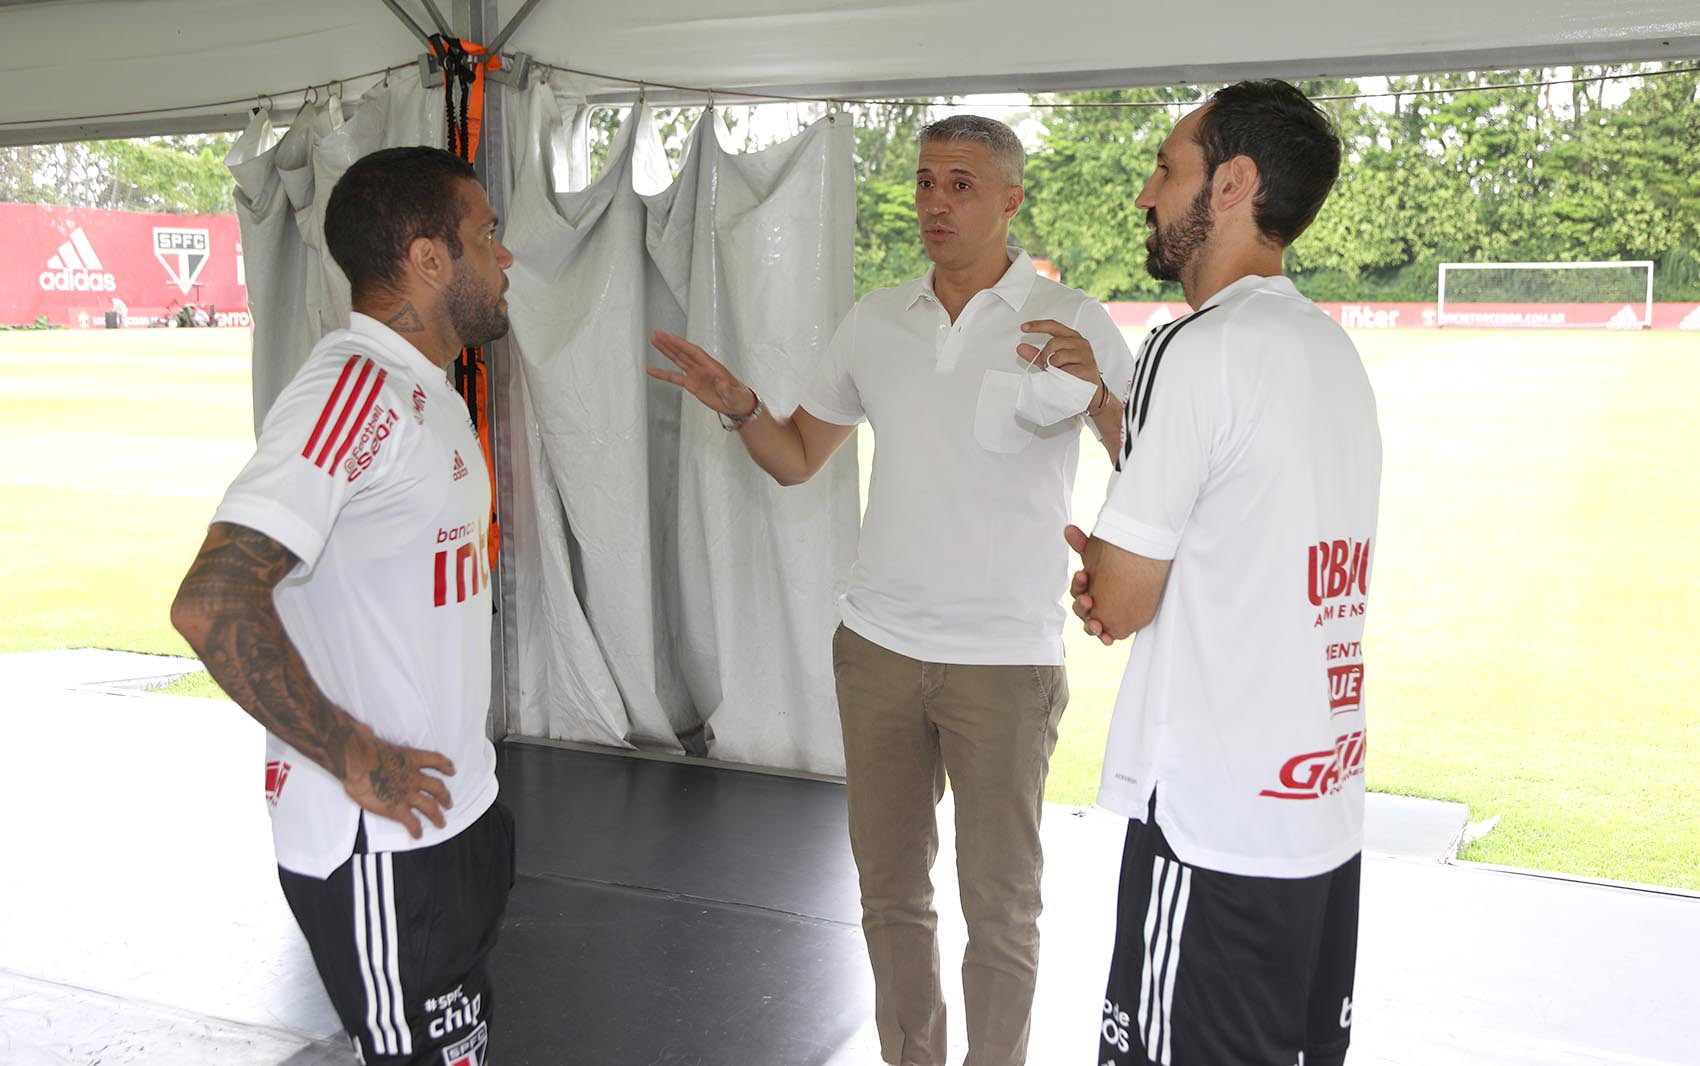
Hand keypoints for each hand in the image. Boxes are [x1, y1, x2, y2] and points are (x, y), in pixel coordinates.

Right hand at [341, 722, 455, 838]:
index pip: (435, 760)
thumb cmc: (362, 747)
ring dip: (437, 815)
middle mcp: (413, 777)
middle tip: (449, 803)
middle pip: (437, 787)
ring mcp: (407, 793)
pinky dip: (416, 829)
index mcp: (410, 758)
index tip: (452, 769)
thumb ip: (375, 738)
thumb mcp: (374, 738)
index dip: (445, 765)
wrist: (358, 761)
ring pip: (430, 806)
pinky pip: (411, 821)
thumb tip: (365, 730)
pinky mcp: (397, 808)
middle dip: (445, 796)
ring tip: (441, 823)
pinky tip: (418, 835)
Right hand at [648, 330, 757, 417]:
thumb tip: (722, 383)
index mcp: (712, 367)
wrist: (738, 405)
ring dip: (666, 351)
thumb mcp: (734, 395)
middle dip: (670, 343)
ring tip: (654, 342)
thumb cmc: (738, 397)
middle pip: (683, 352)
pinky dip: (663, 374)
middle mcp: (702, 368)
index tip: (671, 337)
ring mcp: (696, 375)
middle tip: (658, 334)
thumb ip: (727, 389)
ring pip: (678, 360)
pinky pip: (675, 377)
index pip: (694, 352)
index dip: (682, 344)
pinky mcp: (692, 384)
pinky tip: (653, 370)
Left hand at [1017, 319, 1100, 386]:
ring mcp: (1085, 355)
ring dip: (1053, 367)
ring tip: (1059, 373)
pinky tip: (1066, 377)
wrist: (1089, 392)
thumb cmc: (1072, 374)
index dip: (1038, 326)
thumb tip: (1021, 348)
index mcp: (1072, 337)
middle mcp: (1080, 343)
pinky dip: (1061, 375)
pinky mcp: (1087, 368)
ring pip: (1059, 356)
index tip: (1024, 327)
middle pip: (1053, 342)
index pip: (1054, 326)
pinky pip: (1067, 369)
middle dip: (1045, 356)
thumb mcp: (1052, 362)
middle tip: (1048, 366)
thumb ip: (1037, 355)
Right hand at [1065, 523, 1115, 645]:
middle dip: (1082, 606)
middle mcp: (1093, 603)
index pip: (1077, 589)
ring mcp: (1103, 615)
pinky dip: (1105, 637)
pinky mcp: (1116, 626)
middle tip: (1089, 599)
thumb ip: (1083, 543)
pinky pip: (1107, 634)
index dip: (1078, 584)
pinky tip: (1107, 637)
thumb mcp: (1101, 554)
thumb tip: (1068, 529)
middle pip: (1081, 609)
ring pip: (1091, 624)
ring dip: (1091, 625)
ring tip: (1097, 624)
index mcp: (1088, 587)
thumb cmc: (1118, 563)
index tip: (1084, 575)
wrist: (1142, 570)